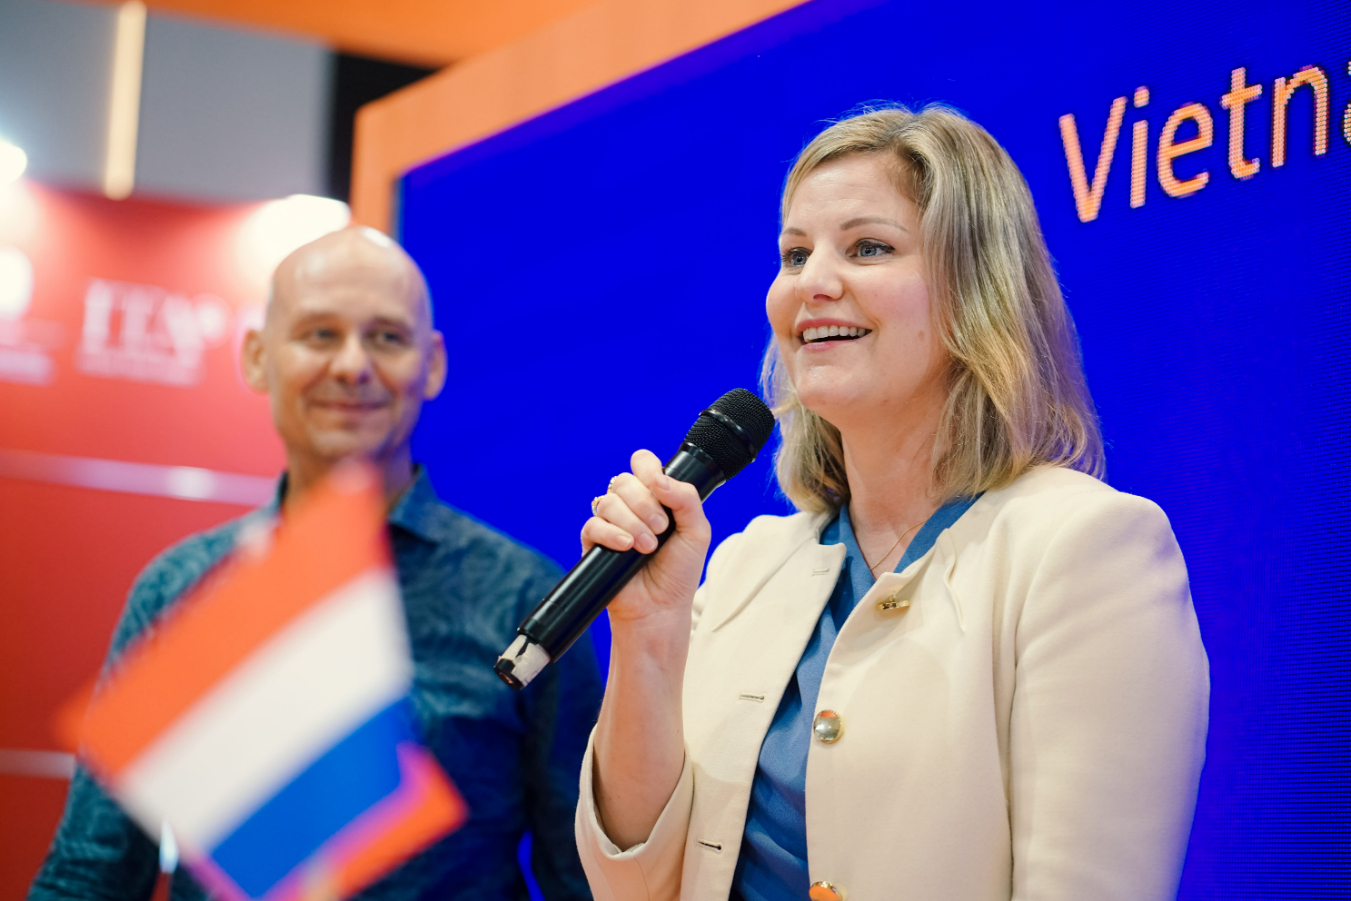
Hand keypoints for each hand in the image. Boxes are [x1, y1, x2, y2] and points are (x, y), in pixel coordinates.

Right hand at [581, 449, 711, 629]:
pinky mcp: (593, 543)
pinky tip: (626, 547)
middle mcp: (630, 506)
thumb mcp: (697, 531)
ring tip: (647, 547)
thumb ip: (686, 498)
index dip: (648, 468)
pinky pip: (593, 524)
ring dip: (632, 522)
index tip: (659, 487)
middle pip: (623, 480)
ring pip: (608, 501)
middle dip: (644, 503)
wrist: (660, 608)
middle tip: (660, 529)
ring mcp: (610, 523)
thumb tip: (659, 478)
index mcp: (654, 497)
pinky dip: (611, 534)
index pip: (642, 464)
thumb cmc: (679, 572)